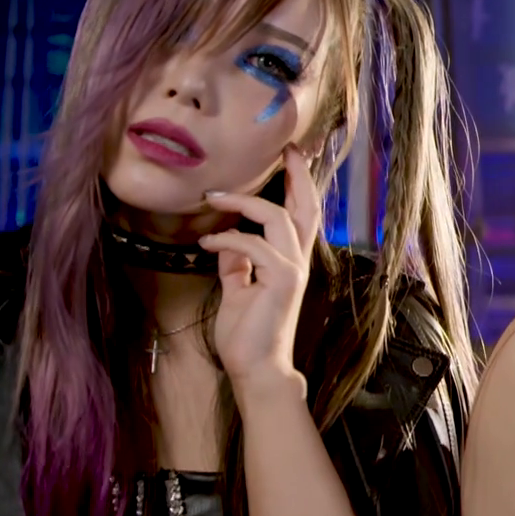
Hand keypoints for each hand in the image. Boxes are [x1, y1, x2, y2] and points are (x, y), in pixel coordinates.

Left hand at [197, 144, 318, 402]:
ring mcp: (292, 270)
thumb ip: (237, 264)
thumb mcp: (237, 289)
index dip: (299, 183)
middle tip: (287, 148)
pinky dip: (229, 240)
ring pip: (278, 219)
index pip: (301, 213)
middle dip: (298, 175)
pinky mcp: (281, 281)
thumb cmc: (248, 333)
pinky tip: (207, 244)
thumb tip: (227, 243)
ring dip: (244, 204)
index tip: (292, 156)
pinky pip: (254, 247)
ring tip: (214, 198)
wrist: (257, 367)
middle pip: (307, 207)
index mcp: (290, 260)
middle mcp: (297, 260)